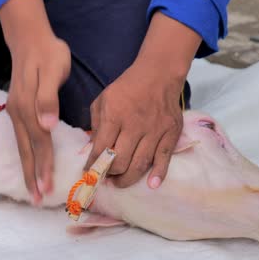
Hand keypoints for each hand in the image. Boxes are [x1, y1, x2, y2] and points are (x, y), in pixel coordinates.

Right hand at [0, 0, 70, 203]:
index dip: (43, 164)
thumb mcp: (53, 68)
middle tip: (38, 200)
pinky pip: (21, 139)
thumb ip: (48, 97)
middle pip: (27, 150)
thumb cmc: (48, 53)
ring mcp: (15, 112)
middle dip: (32, 176)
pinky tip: (30, 166)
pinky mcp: (16, 110)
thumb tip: (46, 125)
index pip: (39, 141)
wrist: (30, 38)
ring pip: (22, 147)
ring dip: (27, 170)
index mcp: (28, 106)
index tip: (48, 186)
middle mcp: (18, 113)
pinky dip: (25, 156)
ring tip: (33, 191)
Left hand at [86, 11, 201, 187]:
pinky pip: (164, 158)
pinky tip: (151, 185)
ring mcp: (155, 130)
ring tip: (119, 183)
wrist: (158, 74)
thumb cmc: (126, 88)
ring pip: (140, 163)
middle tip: (104, 178)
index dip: (92, 164)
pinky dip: (158, 173)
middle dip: (109, 174)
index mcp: (114, 114)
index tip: (88, 171)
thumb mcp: (102, 99)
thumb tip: (93, 149)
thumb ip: (96, 124)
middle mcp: (135, 124)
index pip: (101, 148)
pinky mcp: (171, 132)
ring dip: (128, 179)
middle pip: (120, 161)